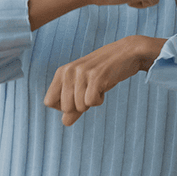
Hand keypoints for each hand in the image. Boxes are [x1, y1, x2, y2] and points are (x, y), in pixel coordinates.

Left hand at [45, 36, 159, 126]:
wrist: (127, 53)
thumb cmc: (104, 72)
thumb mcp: (84, 87)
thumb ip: (73, 105)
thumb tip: (65, 122)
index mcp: (61, 72)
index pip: (49, 102)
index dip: (63, 106)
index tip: (76, 97)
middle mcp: (68, 71)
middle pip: (65, 108)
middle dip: (80, 106)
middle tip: (90, 91)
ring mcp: (82, 73)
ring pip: (79, 106)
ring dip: (92, 102)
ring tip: (98, 86)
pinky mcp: (96, 76)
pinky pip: (91, 102)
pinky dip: (99, 100)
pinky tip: (104, 87)